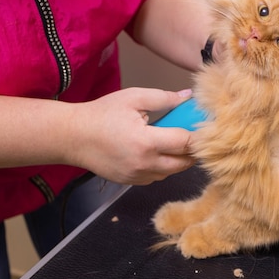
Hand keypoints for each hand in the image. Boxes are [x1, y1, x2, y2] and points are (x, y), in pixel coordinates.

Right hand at [66, 87, 195, 184]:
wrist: (72, 137)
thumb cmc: (101, 114)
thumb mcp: (133, 98)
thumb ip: (163, 98)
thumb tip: (187, 97)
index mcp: (146, 141)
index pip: (185, 143)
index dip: (199, 136)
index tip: (207, 129)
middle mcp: (144, 163)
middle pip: (184, 163)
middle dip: (194, 151)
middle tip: (197, 137)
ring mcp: (137, 176)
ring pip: (171, 172)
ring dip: (179, 161)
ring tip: (177, 144)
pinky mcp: (131, 182)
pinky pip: (156, 177)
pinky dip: (163, 168)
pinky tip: (159, 153)